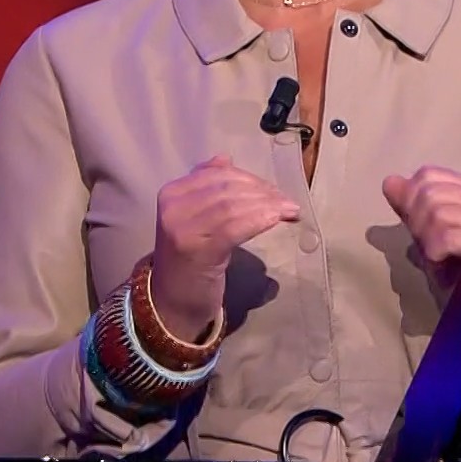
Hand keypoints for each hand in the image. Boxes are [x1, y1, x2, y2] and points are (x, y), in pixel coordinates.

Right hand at [152, 155, 299, 339]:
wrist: (172, 301)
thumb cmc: (189, 259)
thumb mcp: (193, 218)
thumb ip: (205, 188)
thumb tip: (225, 159)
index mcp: (171, 193)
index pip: (216, 174)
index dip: (249, 178)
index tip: (273, 189)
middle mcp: (173, 207)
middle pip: (227, 187)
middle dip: (262, 191)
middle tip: (286, 201)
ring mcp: (182, 228)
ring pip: (233, 205)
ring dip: (267, 205)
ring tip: (289, 210)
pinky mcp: (199, 249)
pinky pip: (235, 226)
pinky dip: (261, 219)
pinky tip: (279, 219)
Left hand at [381, 166, 460, 289]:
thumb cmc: (456, 265)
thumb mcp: (429, 231)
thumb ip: (411, 205)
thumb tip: (389, 182)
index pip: (428, 175)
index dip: (410, 197)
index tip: (414, 225)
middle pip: (429, 193)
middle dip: (418, 223)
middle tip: (430, 246)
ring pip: (437, 214)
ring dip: (428, 241)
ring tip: (440, 256)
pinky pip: (446, 237)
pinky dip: (437, 252)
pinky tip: (445, 262)